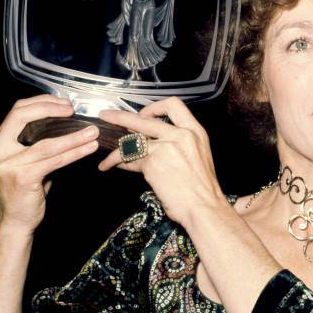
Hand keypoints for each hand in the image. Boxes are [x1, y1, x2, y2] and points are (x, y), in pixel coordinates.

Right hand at [0, 95, 99, 232]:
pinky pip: (54, 161)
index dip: (42, 103)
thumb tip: (68, 125)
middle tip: (74, 111)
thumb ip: (40, 143)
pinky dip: (74, 153)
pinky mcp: (22, 177)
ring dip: (73, 136)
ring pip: (46, 143)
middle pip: (22, 117)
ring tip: (93, 132)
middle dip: (50, 109)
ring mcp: (8, 164)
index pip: (17, 111)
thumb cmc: (27, 189)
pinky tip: (88, 148)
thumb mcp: (30, 161)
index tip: (64, 103)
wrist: (17, 220)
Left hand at [97, 97, 225, 227]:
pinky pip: (130, 160)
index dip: (154, 107)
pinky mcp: (153, 163)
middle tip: (107, 116)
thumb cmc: (202, 188)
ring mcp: (166, 148)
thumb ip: (178, 144)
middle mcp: (181, 135)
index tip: (144, 114)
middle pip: (144, 119)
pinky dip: (119, 164)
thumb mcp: (198, 156)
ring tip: (107, 156)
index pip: (173, 105)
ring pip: (132, 142)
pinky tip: (114, 167)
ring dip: (116, 150)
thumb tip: (151, 142)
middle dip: (121, 116)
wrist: (204, 207)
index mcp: (195, 132)